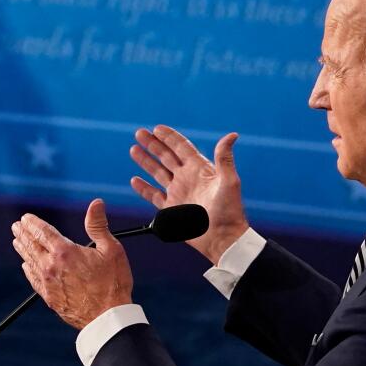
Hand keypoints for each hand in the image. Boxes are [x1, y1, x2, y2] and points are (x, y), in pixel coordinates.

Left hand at [11, 201, 134, 329]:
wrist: (107, 317)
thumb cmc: (113, 284)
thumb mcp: (111, 250)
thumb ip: (98, 225)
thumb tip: (96, 203)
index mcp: (65, 252)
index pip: (42, 232)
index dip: (33, 223)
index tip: (25, 218)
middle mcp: (52, 266)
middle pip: (32, 245)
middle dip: (23, 234)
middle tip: (16, 227)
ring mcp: (48, 283)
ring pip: (30, 261)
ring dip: (23, 249)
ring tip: (17, 241)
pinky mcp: (49, 297)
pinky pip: (33, 279)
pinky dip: (28, 269)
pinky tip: (26, 266)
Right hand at [128, 125, 248, 263]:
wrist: (222, 238)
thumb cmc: (229, 211)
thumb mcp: (229, 181)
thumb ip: (224, 158)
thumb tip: (232, 135)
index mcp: (200, 169)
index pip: (181, 147)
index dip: (169, 137)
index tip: (157, 128)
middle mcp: (187, 178)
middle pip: (166, 156)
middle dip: (153, 144)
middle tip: (139, 133)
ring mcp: (178, 193)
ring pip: (157, 172)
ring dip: (146, 161)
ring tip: (134, 149)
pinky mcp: (171, 209)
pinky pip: (153, 195)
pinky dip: (143, 188)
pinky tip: (135, 180)